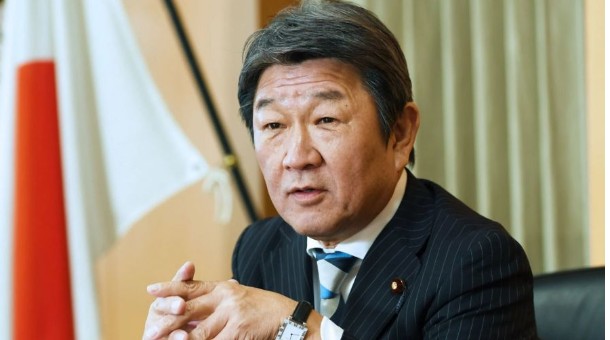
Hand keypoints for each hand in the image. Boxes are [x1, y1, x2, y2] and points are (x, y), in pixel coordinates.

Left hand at [144, 262, 318, 338]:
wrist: (289, 317)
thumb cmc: (265, 309)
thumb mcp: (241, 297)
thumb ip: (220, 299)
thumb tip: (198, 302)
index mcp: (224, 288)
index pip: (192, 286)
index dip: (170, 288)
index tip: (151, 290)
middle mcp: (225, 297)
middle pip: (189, 308)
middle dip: (167, 322)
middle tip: (150, 332)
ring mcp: (232, 313)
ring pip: (199, 332)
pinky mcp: (239, 329)